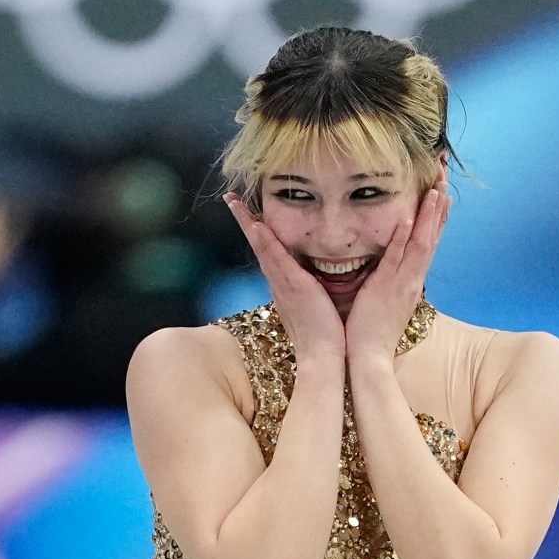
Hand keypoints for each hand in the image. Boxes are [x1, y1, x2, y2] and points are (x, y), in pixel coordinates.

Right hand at [224, 193, 345, 362]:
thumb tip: (318, 279)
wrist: (324, 358)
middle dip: (245, 221)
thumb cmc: (327, 335)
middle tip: (231, 199)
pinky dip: (266, 243)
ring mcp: (283, 285)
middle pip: (259, 246)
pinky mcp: (294, 287)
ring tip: (235, 203)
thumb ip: (315, 290)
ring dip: (249, 224)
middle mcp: (279, 283)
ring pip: (263, 248)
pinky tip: (258, 226)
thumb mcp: (318, 306)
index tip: (250, 213)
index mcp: (286, 286)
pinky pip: (276, 260)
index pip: (269, 253)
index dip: (258, 232)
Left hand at [343, 181, 450, 365]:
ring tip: (436, 190)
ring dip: (429, 216)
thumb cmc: (371, 331)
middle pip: (430, 236)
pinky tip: (406, 219)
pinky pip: (396, 259)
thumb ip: (389, 279)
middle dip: (438, 206)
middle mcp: (412, 279)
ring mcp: (402, 283)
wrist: (368, 358)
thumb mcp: (384, 299)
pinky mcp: (387, 288)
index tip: (441, 191)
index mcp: (411, 280)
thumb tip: (388, 263)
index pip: (427, 242)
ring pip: (420, 244)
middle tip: (445, 178)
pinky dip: (403, 239)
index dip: (436, 217)